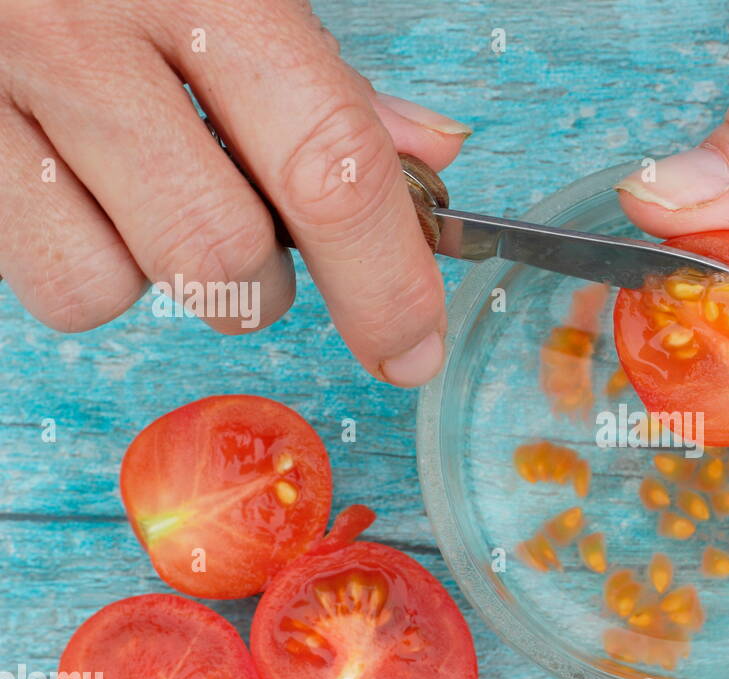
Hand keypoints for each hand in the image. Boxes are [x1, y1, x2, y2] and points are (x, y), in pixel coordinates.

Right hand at [0, 0, 470, 385]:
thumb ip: (323, 73)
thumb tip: (429, 154)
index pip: (329, 162)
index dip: (386, 281)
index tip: (413, 348)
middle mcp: (87, 31)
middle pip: (225, 250)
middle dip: (266, 282)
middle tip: (258, 233)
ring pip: (121, 285)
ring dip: (169, 274)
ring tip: (154, 194)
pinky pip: (48, 281)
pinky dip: (91, 267)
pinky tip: (88, 195)